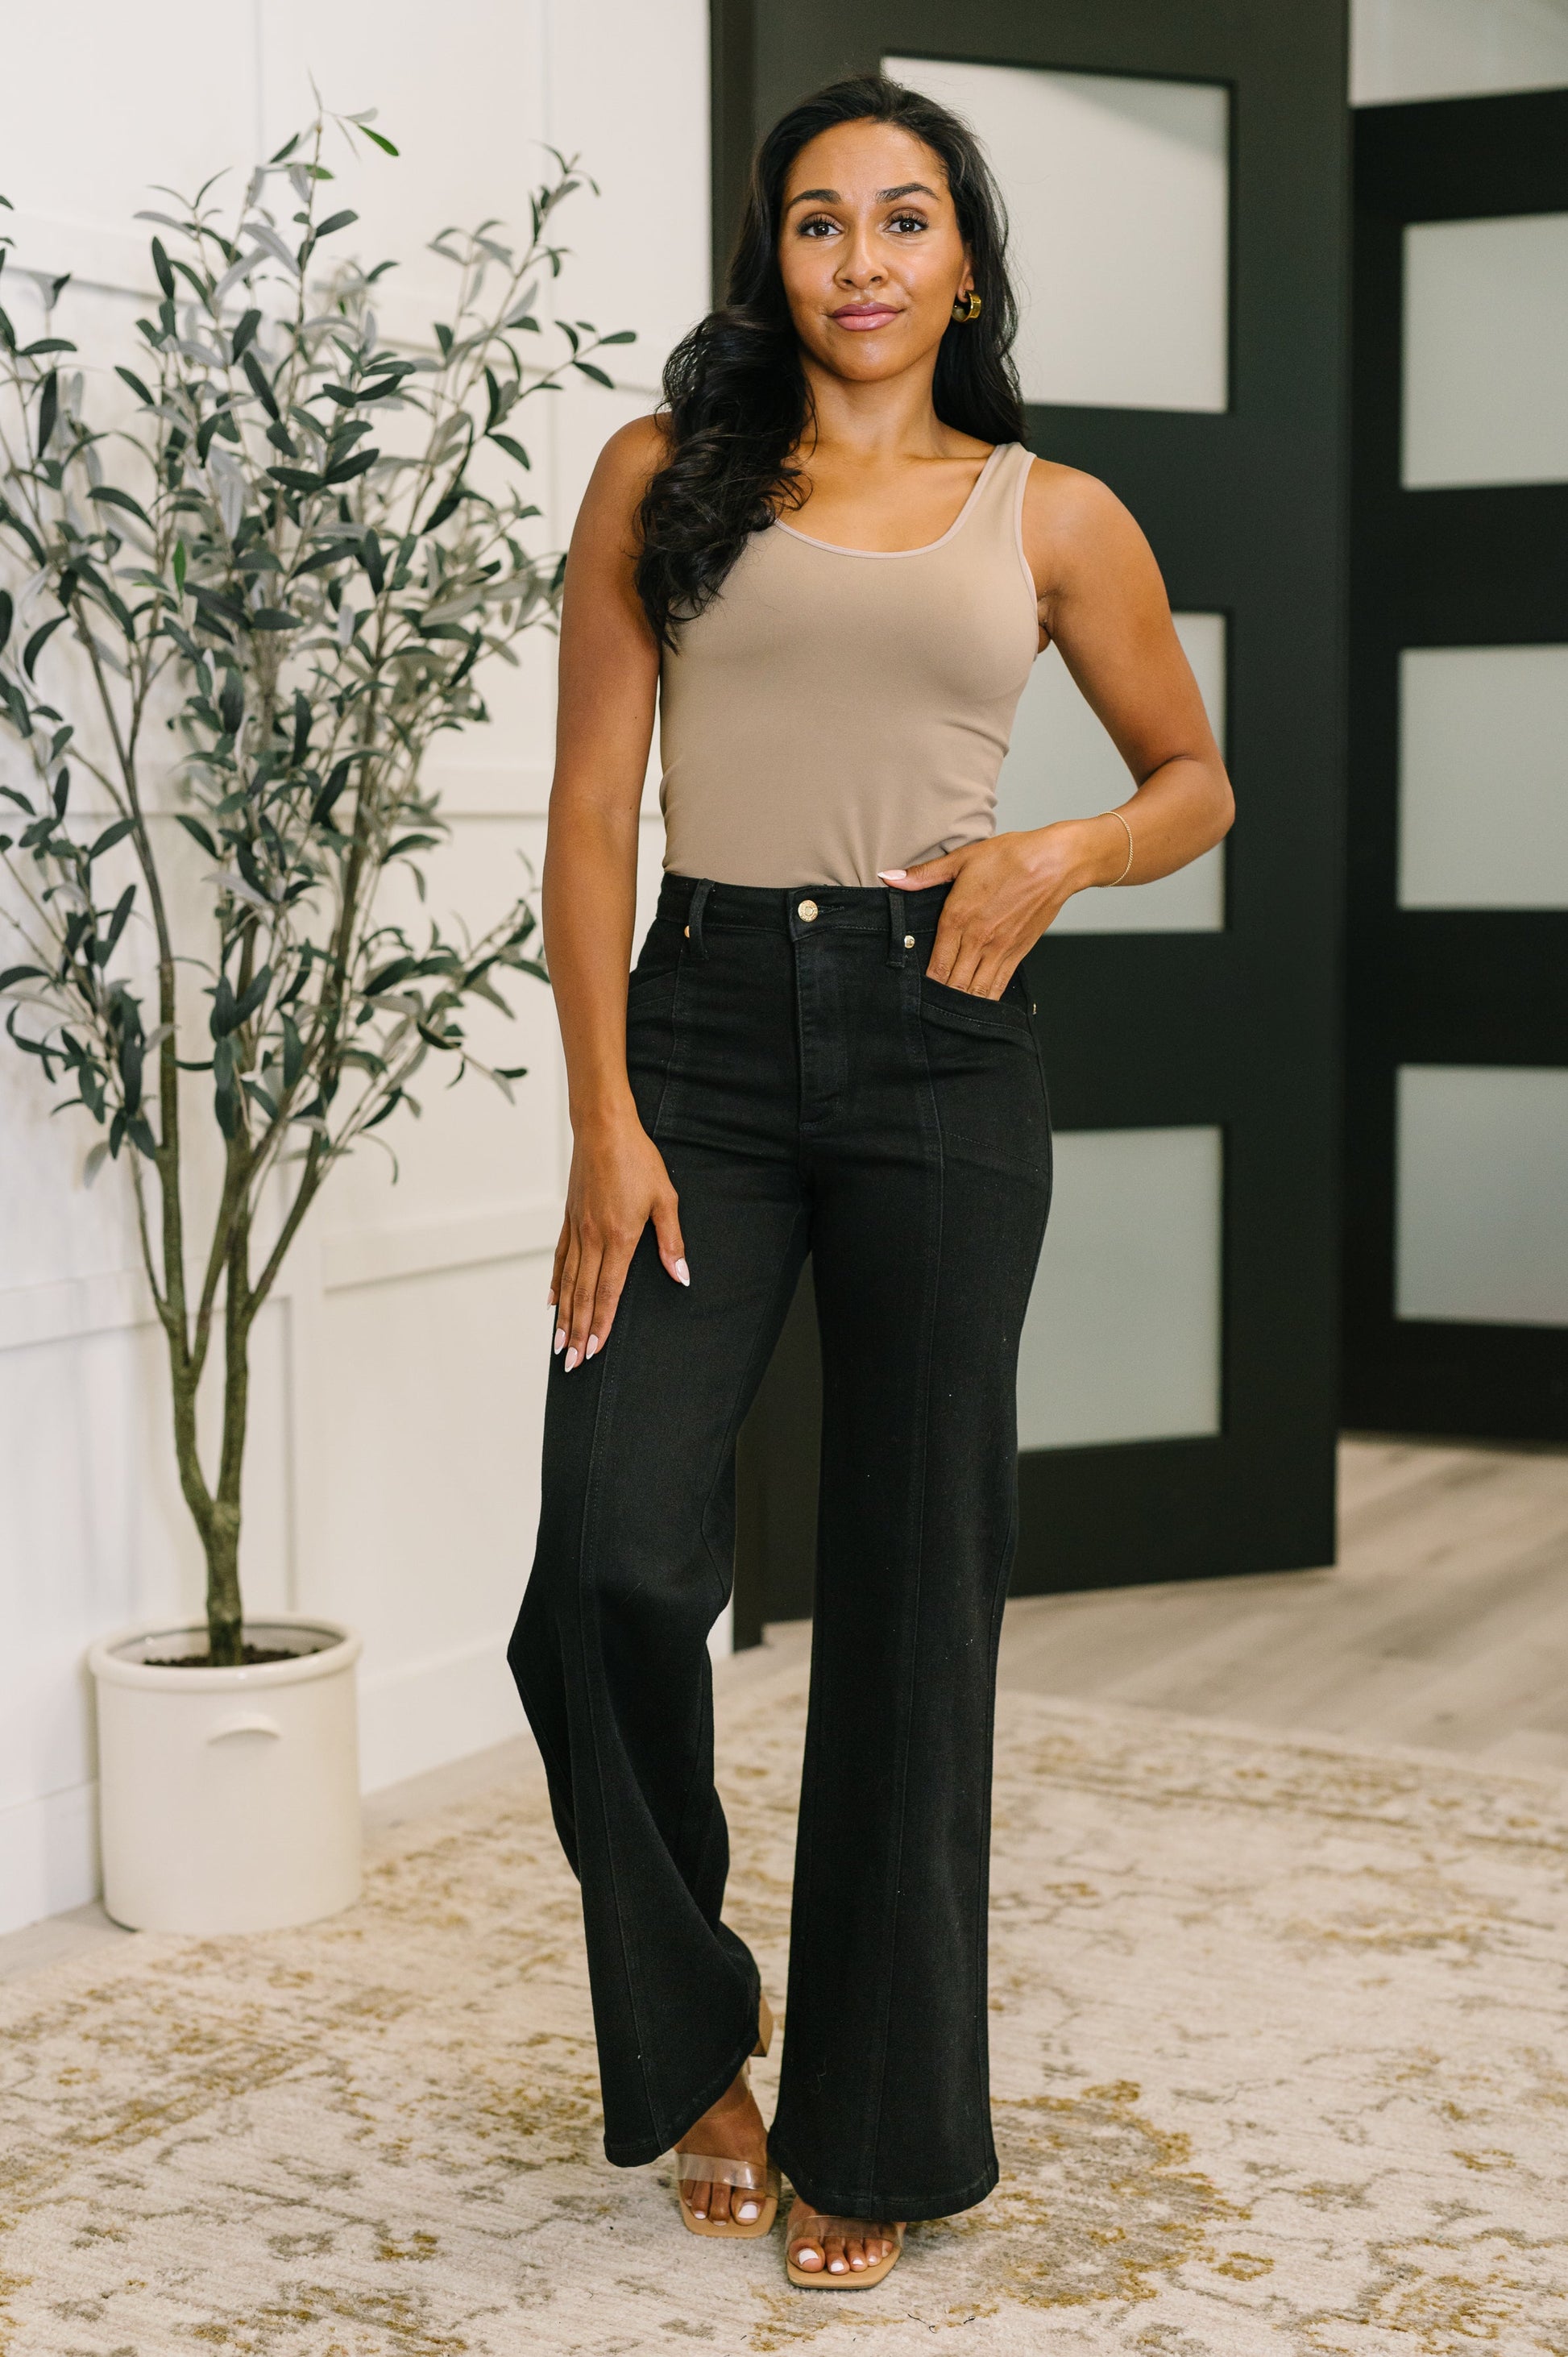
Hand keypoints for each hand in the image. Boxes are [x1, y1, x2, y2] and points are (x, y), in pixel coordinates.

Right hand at [549, 1107, 686, 1369]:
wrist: (603, 1128)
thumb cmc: (638, 1159)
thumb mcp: (665, 1199)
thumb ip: (671, 1241)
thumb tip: (681, 1275)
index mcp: (620, 1237)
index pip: (608, 1292)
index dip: (601, 1324)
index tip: (594, 1350)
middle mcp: (594, 1238)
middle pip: (584, 1295)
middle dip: (578, 1332)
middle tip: (571, 1361)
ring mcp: (578, 1229)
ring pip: (568, 1282)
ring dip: (564, 1316)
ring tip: (558, 1343)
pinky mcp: (570, 1219)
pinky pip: (561, 1258)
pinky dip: (556, 1283)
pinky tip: (553, 1302)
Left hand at [884, 817, 1122, 998]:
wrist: (1056, 862)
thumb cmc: (1012, 856)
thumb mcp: (962, 859)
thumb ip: (924, 874)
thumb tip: (889, 876)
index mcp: (959, 918)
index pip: (935, 965)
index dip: (922, 985)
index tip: (912, 992)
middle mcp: (978, 939)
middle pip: (953, 984)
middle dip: (938, 999)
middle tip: (925, 1009)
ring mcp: (1000, 949)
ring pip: (976, 991)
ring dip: (961, 1004)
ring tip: (947, 1015)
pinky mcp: (1018, 953)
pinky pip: (999, 986)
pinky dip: (986, 1000)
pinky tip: (976, 1007)